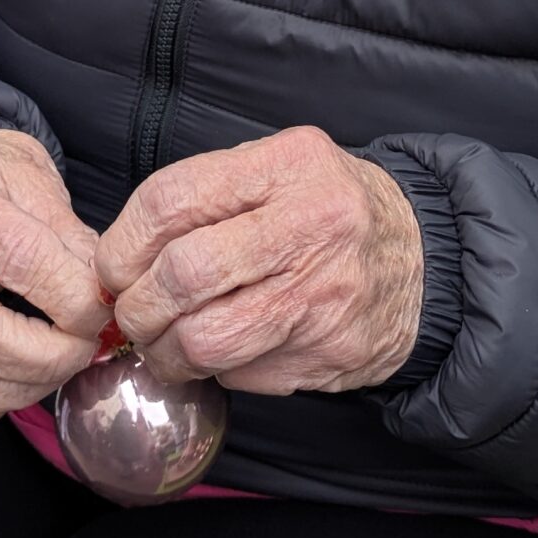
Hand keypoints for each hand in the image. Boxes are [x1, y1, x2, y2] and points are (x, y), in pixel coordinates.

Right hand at [0, 129, 103, 439]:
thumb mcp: (36, 181)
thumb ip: (69, 237)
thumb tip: (99, 302)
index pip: (12, 254)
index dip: (69, 296)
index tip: (102, 311)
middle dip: (43, 358)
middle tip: (84, 349)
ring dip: (16, 390)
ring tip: (53, 366)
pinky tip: (6, 385)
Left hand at [96, 125, 424, 395]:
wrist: (424, 260)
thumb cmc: (327, 211)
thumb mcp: (279, 169)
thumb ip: (208, 196)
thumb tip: (119, 258)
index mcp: (289, 165)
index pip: (172, 200)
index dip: (122, 243)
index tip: (113, 266)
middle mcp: (312, 225)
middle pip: (183, 274)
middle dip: (138, 305)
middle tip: (133, 312)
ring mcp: (325, 293)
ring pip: (205, 339)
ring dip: (165, 351)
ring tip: (165, 342)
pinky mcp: (331, 351)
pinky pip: (241, 373)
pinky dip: (215, 369)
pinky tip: (224, 351)